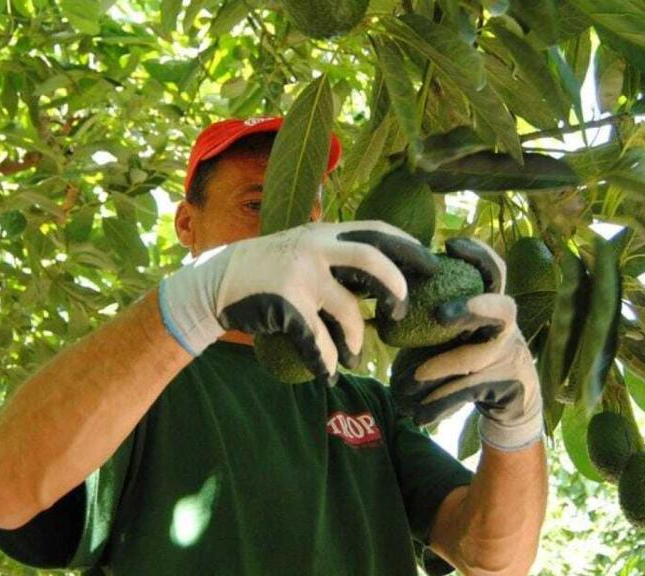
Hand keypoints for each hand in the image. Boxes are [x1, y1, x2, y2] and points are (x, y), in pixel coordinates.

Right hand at [159, 221, 436, 382]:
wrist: (215, 282)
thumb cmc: (262, 270)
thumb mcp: (298, 248)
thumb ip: (333, 255)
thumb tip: (379, 277)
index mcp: (323, 234)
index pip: (378, 231)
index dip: (409, 248)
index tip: (430, 265)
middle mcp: (315, 249)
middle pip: (374, 262)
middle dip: (397, 289)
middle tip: (400, 314)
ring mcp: (301, 277)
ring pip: (349, 312)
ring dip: (357, 341)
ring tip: (356, 356)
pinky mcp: (287, 306)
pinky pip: (320, 341)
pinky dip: (328, 361)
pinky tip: (329, 371)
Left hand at [390, 238, 543, 450]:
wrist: (507, 396)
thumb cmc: (465, 349)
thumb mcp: (450, 326)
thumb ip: (426, 306)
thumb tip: (372, 287)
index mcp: (490, 304)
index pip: (493, 271)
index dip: (478, 254)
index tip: (450, 244)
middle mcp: (504, 327)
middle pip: (503, 310)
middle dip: (472, 309)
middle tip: (440, 314)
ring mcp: (508, 358)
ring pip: (480, 358)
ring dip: (443, 367)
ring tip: (412, 379)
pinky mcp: (504, 388)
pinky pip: (468, 393)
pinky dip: (440, 403)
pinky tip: (419, 416)